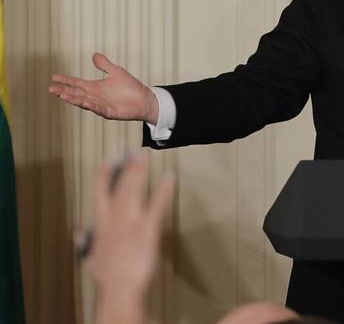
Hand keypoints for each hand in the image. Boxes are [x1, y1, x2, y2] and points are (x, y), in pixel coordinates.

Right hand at [49, 52, 158, 123]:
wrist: (145, 99)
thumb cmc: (130, 87)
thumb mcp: (116, 72)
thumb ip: (104, 65)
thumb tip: (94, 54)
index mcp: (95, 87)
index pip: (77, 84)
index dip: (66, 81)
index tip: (54, 77)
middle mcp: (95, 97)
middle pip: (76, 94)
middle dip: (64, 92)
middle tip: (51, 89)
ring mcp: (102, 105)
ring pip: (84, 102)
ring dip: (74, 99)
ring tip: (63, 95)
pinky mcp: (110, 112)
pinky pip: (99, 109)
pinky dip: (92, 106)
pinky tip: (84, 102)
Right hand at [83, 152, 173, 299]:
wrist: (119, 286)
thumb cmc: (106, 276)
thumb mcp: (90, 258)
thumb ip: (85, 242)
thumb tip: (79, 232)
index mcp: (101, 224)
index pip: (99, 194)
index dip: (103, 176)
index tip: (107, 161)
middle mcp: (115, 218)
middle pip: (120, 187)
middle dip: (127, 168)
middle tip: (133, 151)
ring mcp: (132, 221)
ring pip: (135, 190)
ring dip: (140, 172)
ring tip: (145, 156)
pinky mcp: (148, 228)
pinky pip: (157, 205)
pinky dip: (163, 190)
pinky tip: (169, 177)